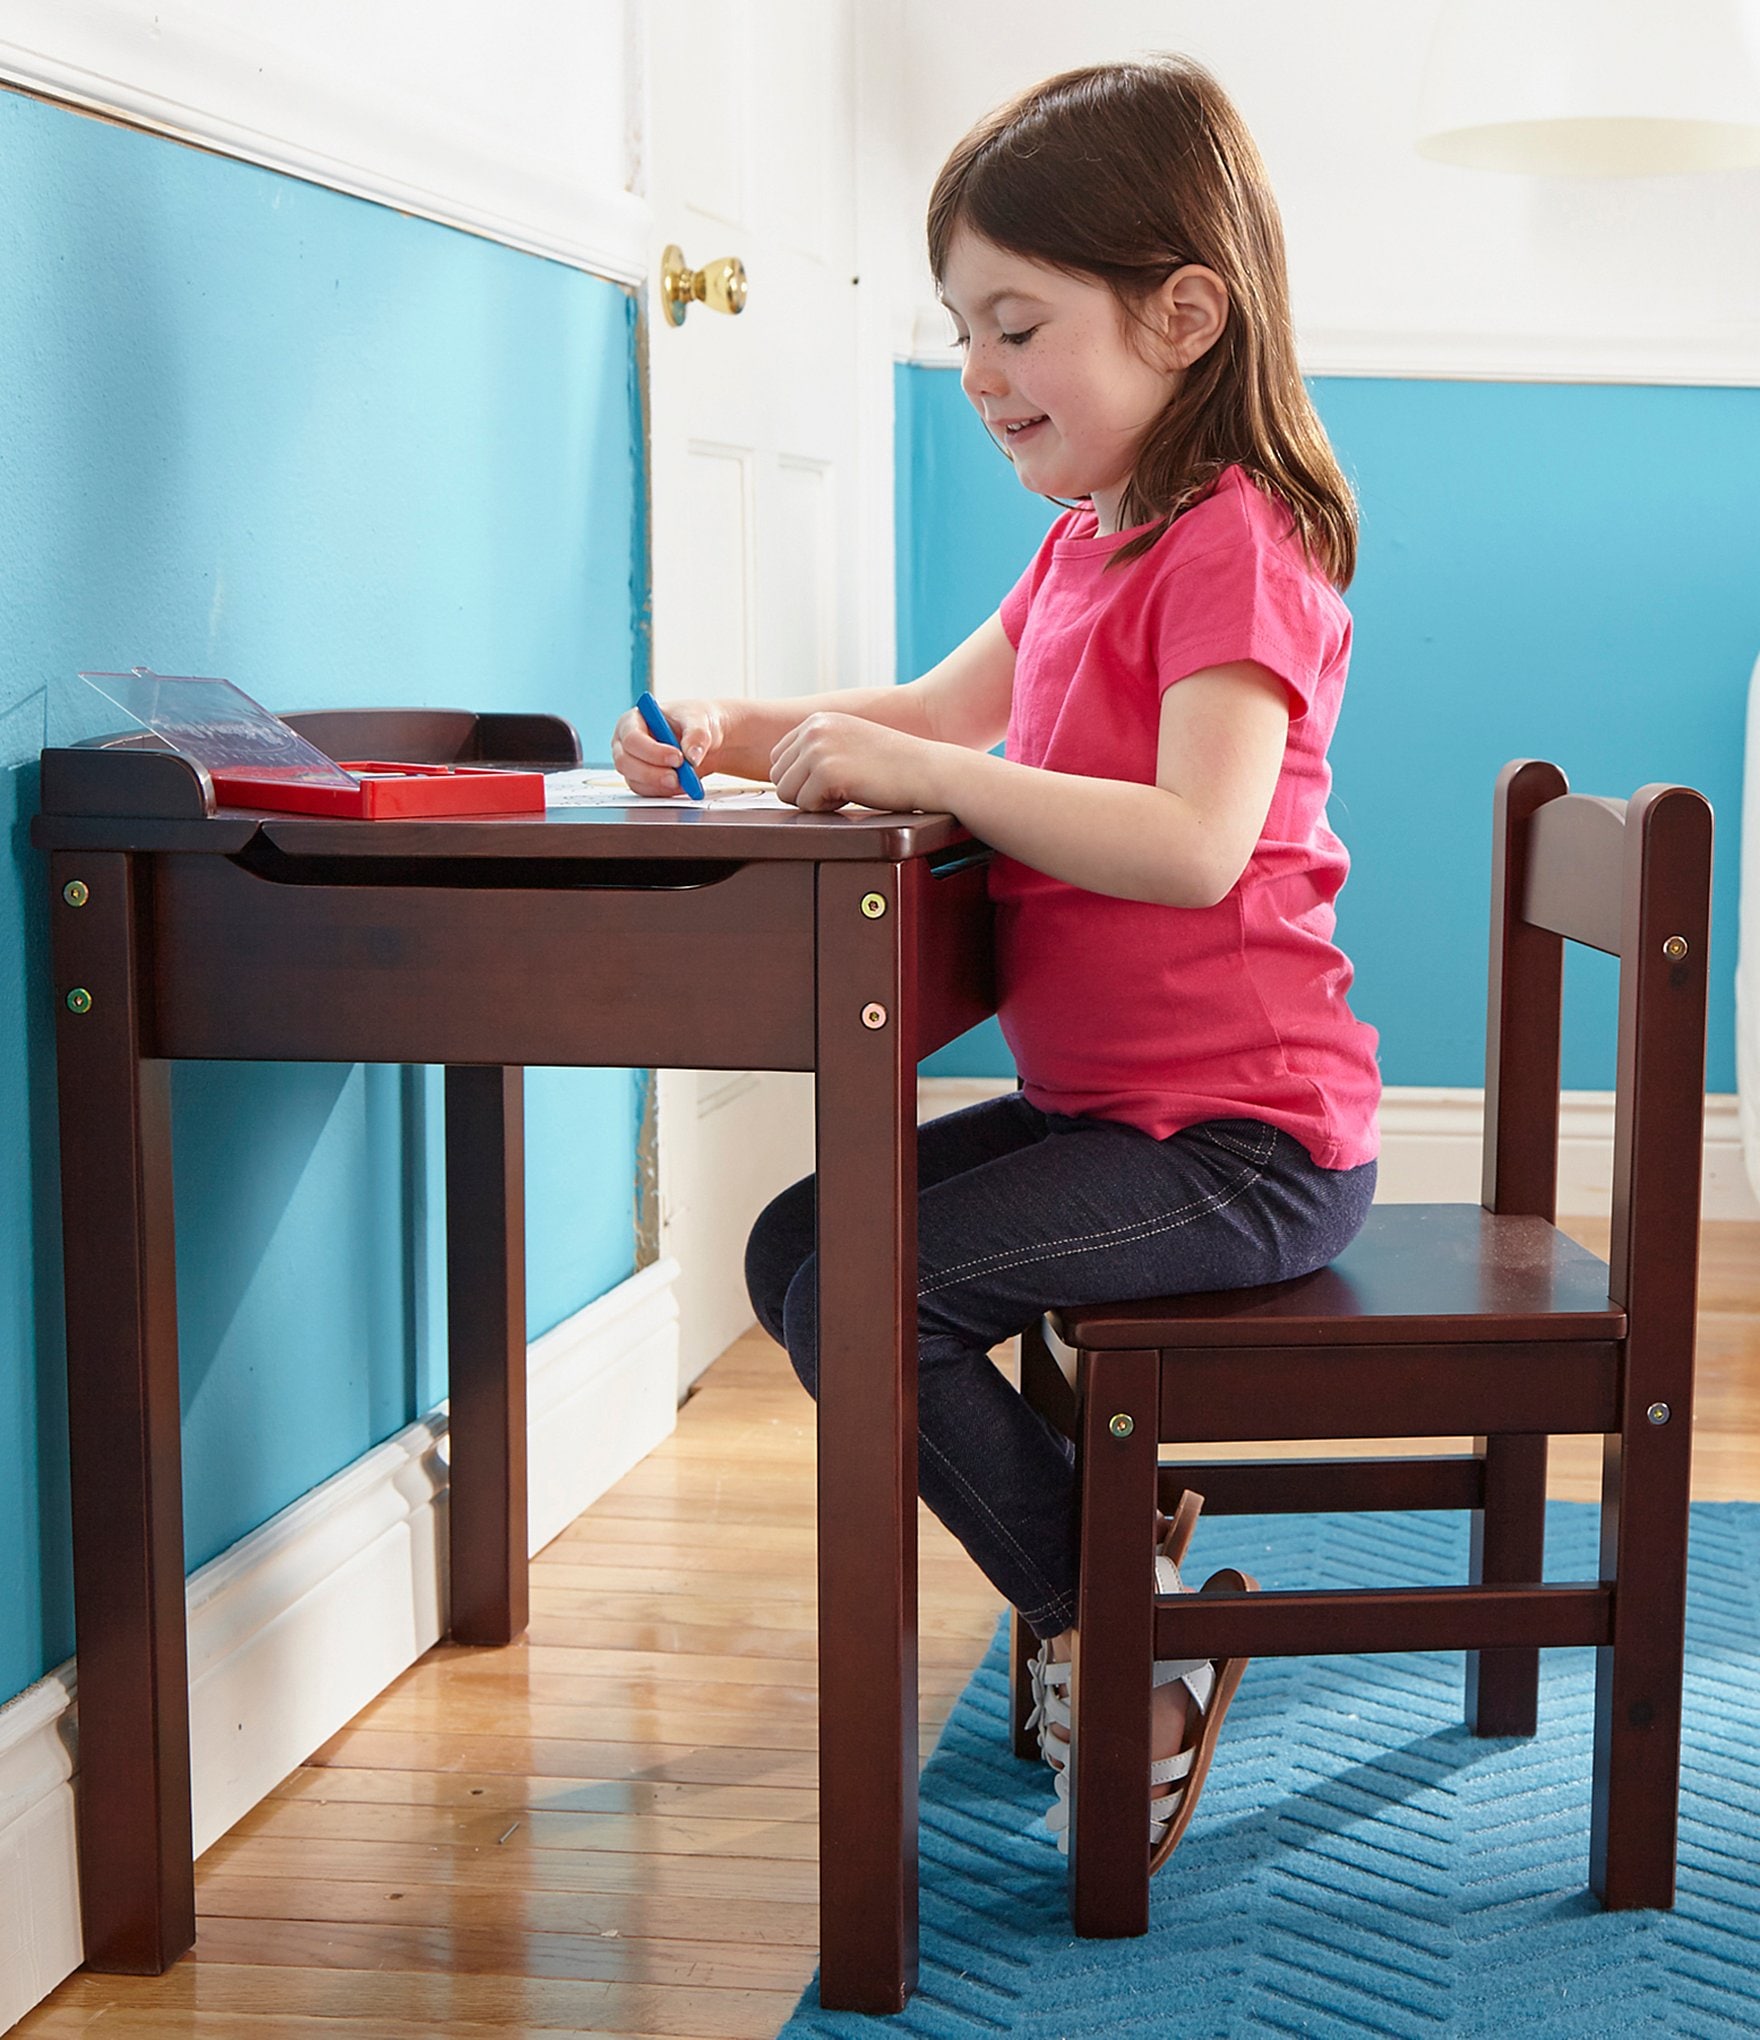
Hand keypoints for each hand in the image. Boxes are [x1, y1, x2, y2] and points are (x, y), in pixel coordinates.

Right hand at [610, 696, 727, 795]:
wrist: (699, 737)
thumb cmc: (690, 720)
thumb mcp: (698, 720)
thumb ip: (696, 735)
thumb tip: (692, 756)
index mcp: (632, 721)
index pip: (632, 738)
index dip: (652, 751)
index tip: (678, 758)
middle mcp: (625, 744)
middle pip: (625, 762)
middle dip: (651, 773)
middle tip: (678, 777)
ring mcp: (631, 764)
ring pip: (634, 780)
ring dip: (659, 784)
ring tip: (684, 781)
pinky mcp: (640, 781)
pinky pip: (646, 792)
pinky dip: (664, 792)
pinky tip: (681, 785)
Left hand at [769, 713, 941, 813]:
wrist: (929, 771)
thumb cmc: (894, 765)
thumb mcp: (850, 743)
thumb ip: (819, 748)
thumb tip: (781, 772)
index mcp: (817, 720)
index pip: (778, 759)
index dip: (803, 779)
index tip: (835, 778)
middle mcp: (813, 728)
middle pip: (779, 777)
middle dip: (806, 791)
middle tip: (843, 786)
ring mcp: (818, 748)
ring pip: (787, 794)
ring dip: (815, 801)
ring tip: (849, 789)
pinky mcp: (826, 771)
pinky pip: (806, 806)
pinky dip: (828, 809)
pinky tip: (855, 793)